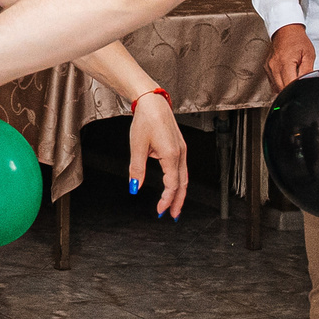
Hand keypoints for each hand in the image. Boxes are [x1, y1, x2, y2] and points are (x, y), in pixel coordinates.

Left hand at [127, 90, 188, 217]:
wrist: (152, 102)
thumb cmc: (146, 119)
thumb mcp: (137, 146)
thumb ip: (136, 169)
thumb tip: (134, 187)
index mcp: (171, 155)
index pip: (172, 185)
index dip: (166, 200)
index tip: (160, 211)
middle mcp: (180, 153)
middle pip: (183, 184)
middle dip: (178, 202)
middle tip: (172, 216)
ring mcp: (182, 150)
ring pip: (184, 177)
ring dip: (179, 193)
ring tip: (174, 205)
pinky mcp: (179, 146)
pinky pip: (181, 168)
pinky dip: (178, 180)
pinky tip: (172, 185)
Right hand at [266, 25, 316, 90]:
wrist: (286, 30)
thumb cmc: (298, 40)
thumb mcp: (309, 55)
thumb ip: (308, 71)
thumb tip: (307, 84)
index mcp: (285, 63)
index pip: (289, 86)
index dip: (297, 90)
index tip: (302, 88)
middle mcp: (274, 67)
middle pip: (282, 90)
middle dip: (291, 90)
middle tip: (299, 83)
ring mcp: (269, 68)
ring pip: (276, 88)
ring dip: (285, 87)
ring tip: (293, 76)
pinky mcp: (266, 68)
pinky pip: (273, 83)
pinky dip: (280, 83)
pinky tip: (286, 76)